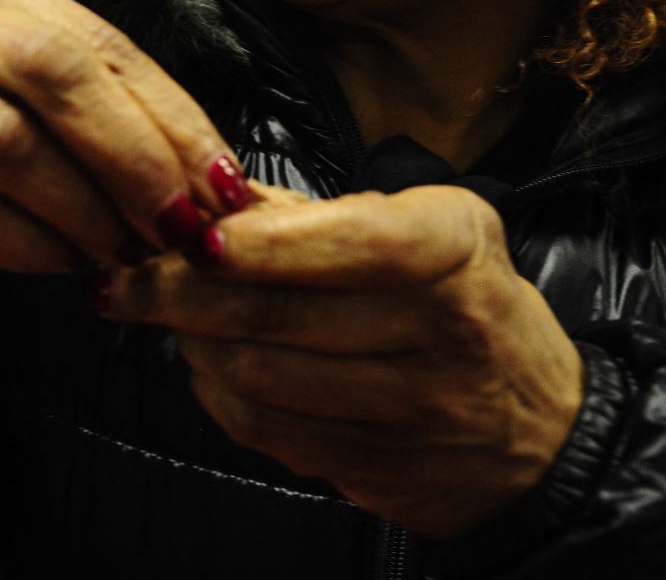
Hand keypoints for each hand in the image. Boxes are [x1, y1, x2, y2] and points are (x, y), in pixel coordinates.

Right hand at [0, 0, 245, 272]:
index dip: (170, 116)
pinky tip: (64, 265)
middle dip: (132, 155)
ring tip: (126, 254)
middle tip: (183, 225)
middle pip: (48, 71)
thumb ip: (108, 112)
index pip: (96, 42)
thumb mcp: (28, 98)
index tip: (224, 185)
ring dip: (82, 208)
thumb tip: (215, 180)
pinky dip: (24, 243)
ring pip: (3, 140)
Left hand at [102, 185, 582, 538]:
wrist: (542, 434)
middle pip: (283, 314)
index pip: (353, 242)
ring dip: (192, 340)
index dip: (265, 242)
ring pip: (262, 376)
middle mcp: (437, 333)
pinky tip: (206, 361)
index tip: (196, 236)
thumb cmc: (468, 306)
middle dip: (183, 291)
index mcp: (452, 253)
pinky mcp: (374, 468)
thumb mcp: (427, 228)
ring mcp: (407, 411)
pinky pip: (268, 429)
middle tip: (122, 275)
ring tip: (162, 312)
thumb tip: (216, 196)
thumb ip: (320, 213)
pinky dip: (218, 392)